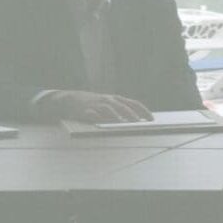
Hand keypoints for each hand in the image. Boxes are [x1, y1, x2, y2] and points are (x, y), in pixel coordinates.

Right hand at [39, 89, 153, 125]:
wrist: (70, 99)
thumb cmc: (93, 104)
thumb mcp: (108, 105)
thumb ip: (120, 111)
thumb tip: (136, 121)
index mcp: (116, 99)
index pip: (134, 103)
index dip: (144, 110)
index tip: (152, 119)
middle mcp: (109, 100)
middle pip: (124, 106)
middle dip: (133, 115)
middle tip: (140, 123)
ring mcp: (98, 104)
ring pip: (110, 109)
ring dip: (118, 116)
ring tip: (125, 123)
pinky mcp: (87, 110)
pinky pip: (94, 113)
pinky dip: (100, 116)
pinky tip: (104, 121)